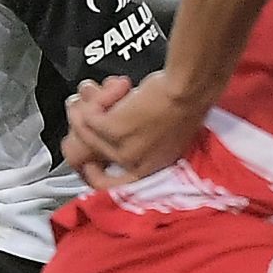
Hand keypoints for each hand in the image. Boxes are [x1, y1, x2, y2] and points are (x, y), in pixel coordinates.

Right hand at [63, 70, 209, 186]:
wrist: (190, 89)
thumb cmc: (186, 103)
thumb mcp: (165, 133)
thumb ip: (139, 139)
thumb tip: (106, 126)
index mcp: (149, 170)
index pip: (106, 185)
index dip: (89, 169)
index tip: (83, 148)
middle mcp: (134, 165)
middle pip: (86, 153)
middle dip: (82, 122)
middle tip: (85, 103)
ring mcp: (121, 150)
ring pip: (83, 130)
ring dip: (89, 104)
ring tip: (104, 90)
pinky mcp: (112, 130)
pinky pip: (88, 115)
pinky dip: (100, 96)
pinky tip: (118, 86)